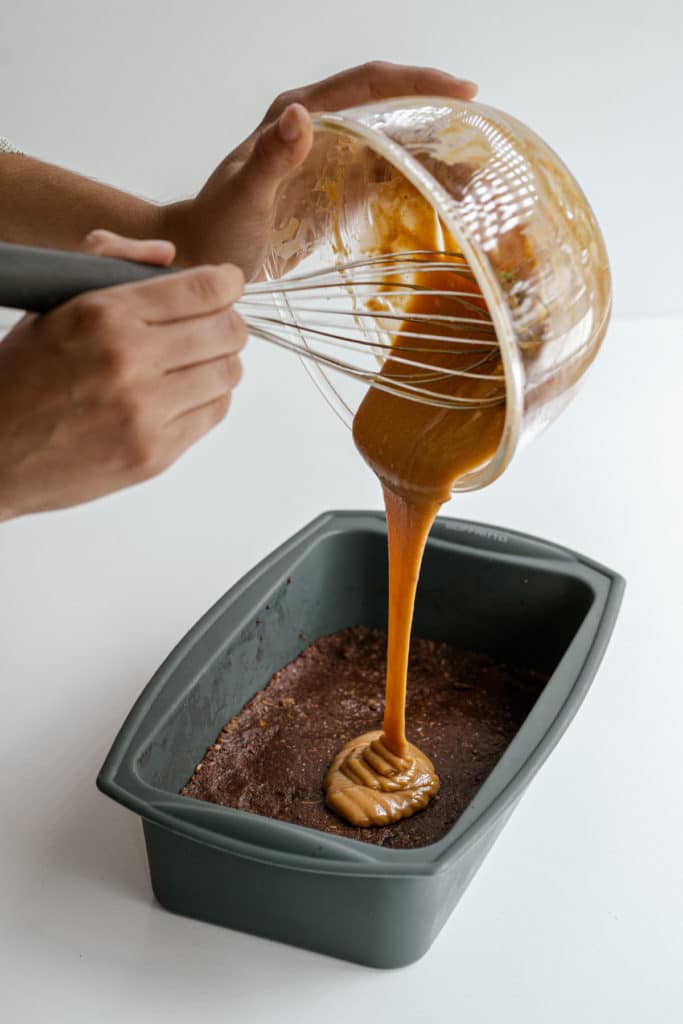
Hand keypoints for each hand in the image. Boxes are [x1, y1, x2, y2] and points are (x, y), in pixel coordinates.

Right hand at [0, 230, 245, 519]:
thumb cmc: (19, 378)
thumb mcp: (52, 303)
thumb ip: (108, 262)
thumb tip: (167, 254)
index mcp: (103, 314)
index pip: (203, 289)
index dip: (226, 283)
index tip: (227, 285)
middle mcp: (129, 360)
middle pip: (227, 331)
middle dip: (227, 322)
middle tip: (215, 325)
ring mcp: (145, 411)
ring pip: (228, 373)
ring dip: (221, 361)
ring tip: (199, 360)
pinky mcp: (155, 453)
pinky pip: (214, 413)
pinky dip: (210, 397)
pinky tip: (188, 392)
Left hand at [162, 61, 477, 278]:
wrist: (203, 254)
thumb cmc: (216, 227)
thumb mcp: (243, 197)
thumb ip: (271, 159)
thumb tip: (301, 116)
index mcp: (300, 116)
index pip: (369, 84)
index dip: (417, 83)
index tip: (462, 93)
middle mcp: (323, 129)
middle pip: (393, 109)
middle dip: (439, 120)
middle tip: (484, 144)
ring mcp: (334, 159)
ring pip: (396, 144)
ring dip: (436, 157)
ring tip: (477, 182)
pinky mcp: (339, 191)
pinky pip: (387, 178)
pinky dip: (419, 186)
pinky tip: (447, 204)